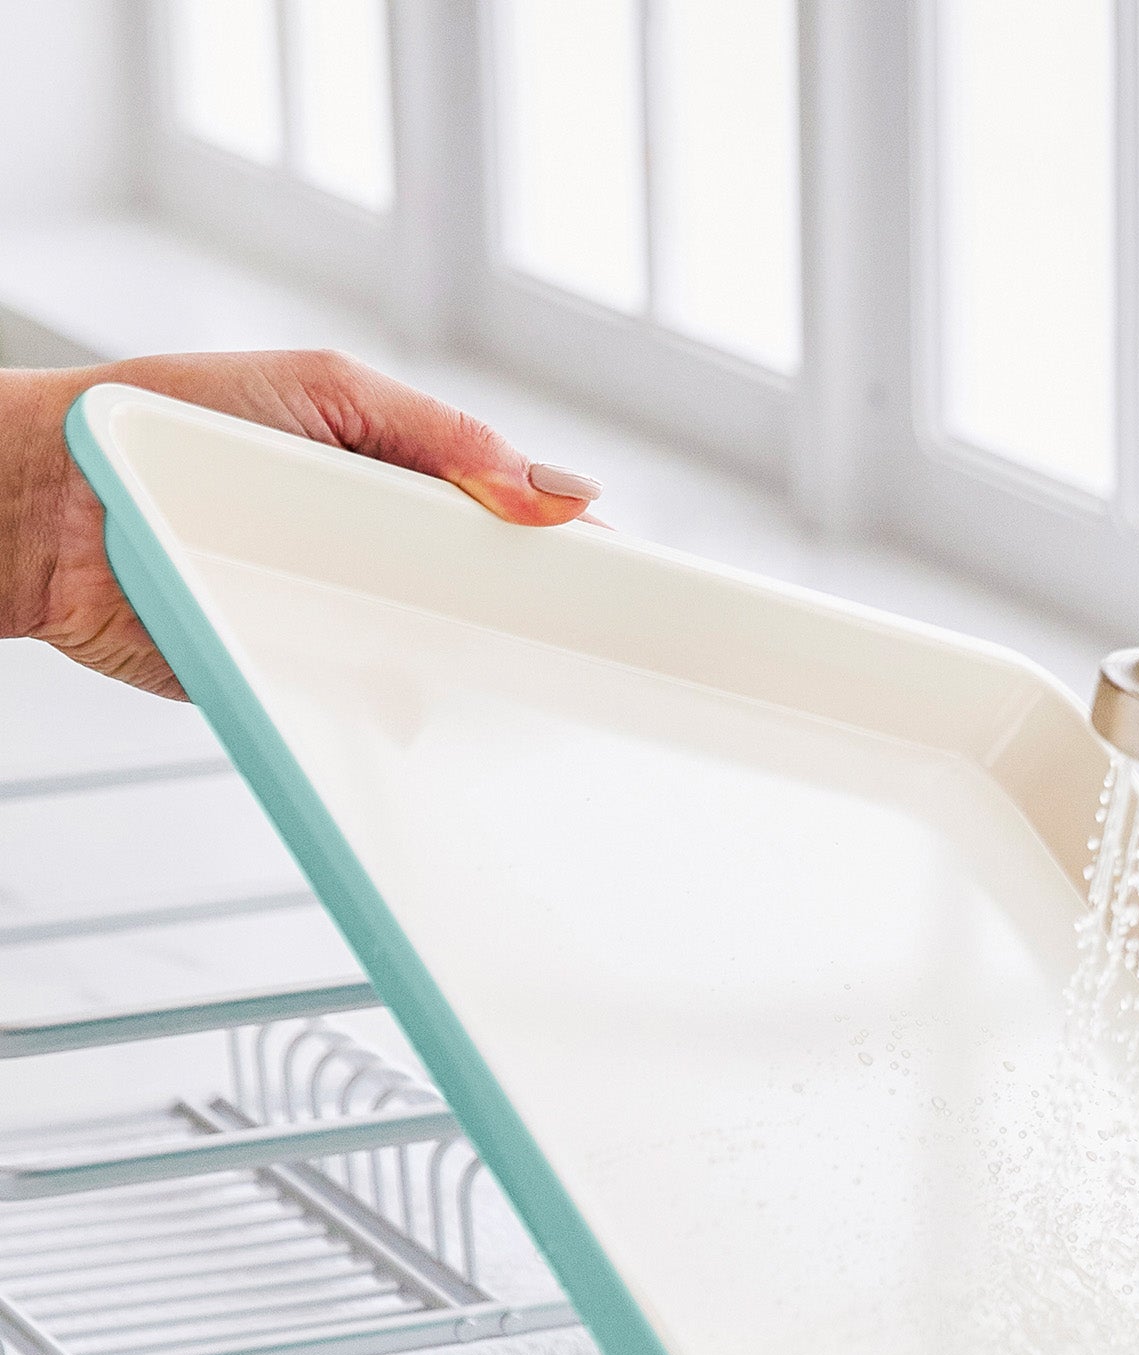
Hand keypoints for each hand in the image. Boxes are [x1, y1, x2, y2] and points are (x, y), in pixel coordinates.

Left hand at [0, 349, 599, 697]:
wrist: (53, 509)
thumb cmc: (162, 425)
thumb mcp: (322, 393)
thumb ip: (437, 432)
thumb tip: (551, 487)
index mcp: (395, 487)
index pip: (504, 521)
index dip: (563, 550)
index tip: (619, 576)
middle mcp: (378, 560)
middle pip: (488, 601)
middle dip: (538, 621)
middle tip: (587, 638)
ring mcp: (346, 623)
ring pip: (442, 663)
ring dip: (480, 672)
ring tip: (527, 680)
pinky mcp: (302, 679)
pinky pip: (374, 711)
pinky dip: (409, 716)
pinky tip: (438, 712)